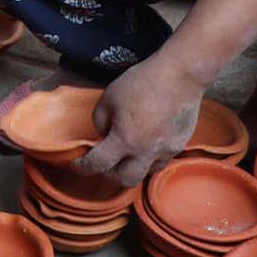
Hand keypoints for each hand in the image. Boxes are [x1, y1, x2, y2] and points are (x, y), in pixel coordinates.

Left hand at [74, 57, 202, 187]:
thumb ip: (101, 121)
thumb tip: (103, 135)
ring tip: (123, 158)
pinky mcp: (180, 146)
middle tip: (101, 165)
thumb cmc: (141, 83)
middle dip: (109, 176)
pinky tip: (143, 149)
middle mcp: (146, 152)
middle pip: (125, 180)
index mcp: (125, 140)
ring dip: (131, 169)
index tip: (77, 165)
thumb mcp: (109, 98)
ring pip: (145, 173)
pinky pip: (161, 162)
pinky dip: (148, 161)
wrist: (180, 77)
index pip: (99, 164)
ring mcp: (166, 151)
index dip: (83, 167)